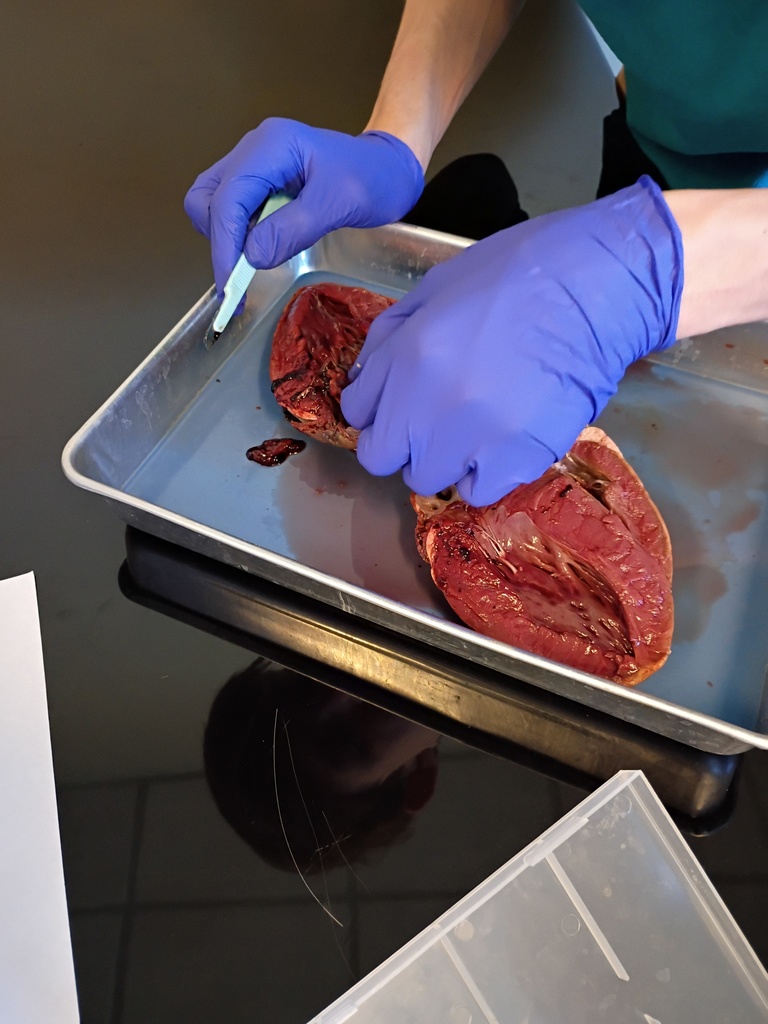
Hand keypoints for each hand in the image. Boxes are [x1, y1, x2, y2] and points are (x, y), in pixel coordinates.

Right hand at [184, 117, 423, 297]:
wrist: (389, 166)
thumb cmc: (373, 177)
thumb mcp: (340, 204)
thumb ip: (294, 228)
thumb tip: (252, 256)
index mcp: (271, 146)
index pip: (229, 198)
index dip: (225, 244)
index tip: (231, 285)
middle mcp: (253, 151)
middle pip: (207, 198)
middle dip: (220, 241)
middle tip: (242, 278)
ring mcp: (254, 166)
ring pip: (213, 205)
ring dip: (227, 240)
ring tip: (257, 262)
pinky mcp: (259, 183)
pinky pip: (234, 212)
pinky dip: (240, 236)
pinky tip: (264, 248)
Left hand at [341, 176, 683, 506]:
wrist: (598, 287)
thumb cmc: (519, 273)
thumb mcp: (437, 286)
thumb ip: (391, 336)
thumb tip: (365, 381)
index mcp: (407, 356)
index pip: (357, 414)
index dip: (378, 409)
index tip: (402, 403)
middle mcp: (430, 405)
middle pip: (383, 458)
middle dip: (403, 441)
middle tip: (436, 420)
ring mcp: (473, 438)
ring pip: (427, 479)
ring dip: (443, 459)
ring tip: (476, 429)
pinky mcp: (516, 460)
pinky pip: (477, 492)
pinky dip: (484, 474)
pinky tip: (503, 444)